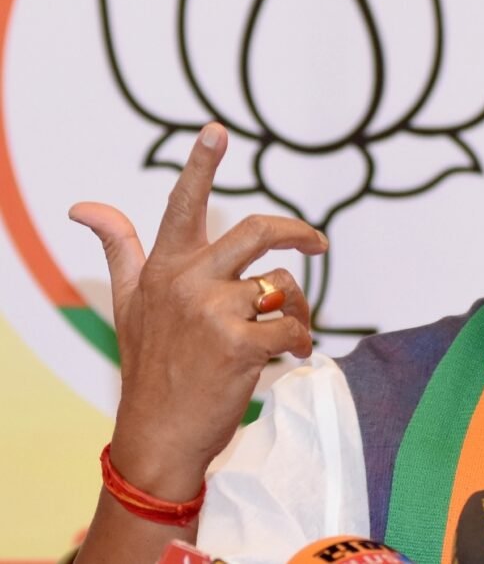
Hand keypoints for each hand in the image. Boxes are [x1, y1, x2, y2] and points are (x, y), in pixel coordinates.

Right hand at [69, 123, 327, 499]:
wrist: (159, 435)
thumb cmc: (149, 366)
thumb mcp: (128, 304)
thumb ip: (119, 249)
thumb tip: (84, 205)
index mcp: (165, 268)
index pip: (182, 205)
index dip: (201, 165)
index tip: (218, 130)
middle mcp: (188, 282)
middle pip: (257, 231)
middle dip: (297, 231)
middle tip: (318, 242)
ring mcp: (214, 311)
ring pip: (283, 285)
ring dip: (300, 308)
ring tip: (291, 331)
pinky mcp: (240, 344)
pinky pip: (293, 327)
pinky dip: (302, 342)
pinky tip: (292, 356)